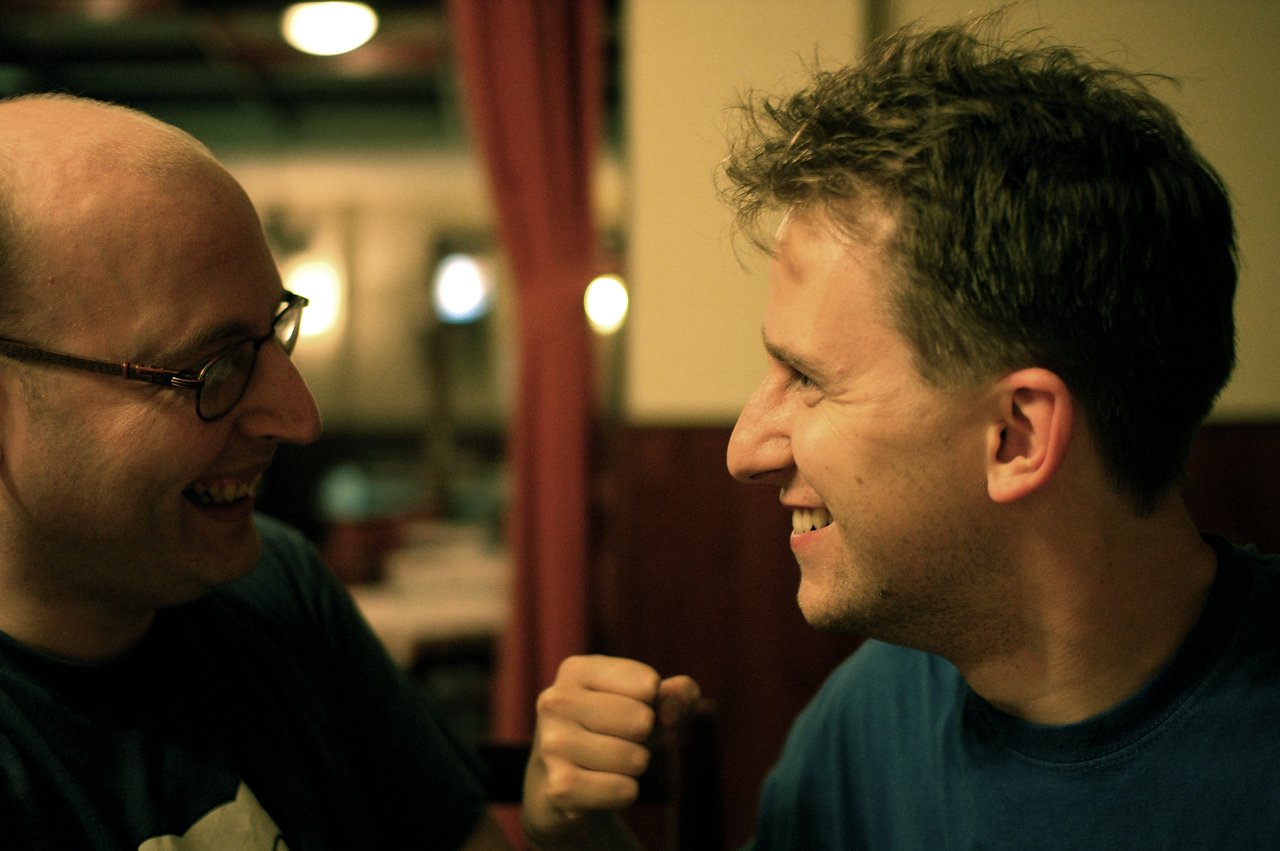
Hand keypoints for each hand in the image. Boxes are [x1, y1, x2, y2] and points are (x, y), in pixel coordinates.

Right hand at [521, 655, 700, 848]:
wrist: (566, 786)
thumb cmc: (615, 732)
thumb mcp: (650, 704)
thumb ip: (678, 694)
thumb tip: (671, 712)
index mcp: (576, 671)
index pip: (648, 684)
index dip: (654, 705)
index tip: (629, 711)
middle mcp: (556, 702)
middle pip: (642, 720)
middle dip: (644, 738)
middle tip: (618, 741)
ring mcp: (553, 744)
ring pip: (635, 759)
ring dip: (634, 767)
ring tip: (608, 764)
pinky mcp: (559, 787)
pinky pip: (624, 790)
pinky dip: (626, 793)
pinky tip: (602, 787)